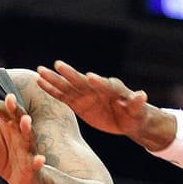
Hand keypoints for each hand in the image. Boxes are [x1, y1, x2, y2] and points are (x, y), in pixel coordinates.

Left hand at [0, 87, 46, 183]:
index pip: (1, 110)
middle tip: (10, 98)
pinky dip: (38, 162)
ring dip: (28, 129)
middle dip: (15, 109)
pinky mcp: (32, 167)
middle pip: (19, 118)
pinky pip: (36, 164)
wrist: (18, 179)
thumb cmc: (3, 152)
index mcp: (10, 123)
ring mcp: (28, 149)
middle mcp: (20, 133)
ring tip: (27, 121)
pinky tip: (40, 159)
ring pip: (29, 138)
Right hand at [36, 63, 174, 149]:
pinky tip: (40, 82)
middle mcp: (96, 88)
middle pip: (82, 81)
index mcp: (113, 89)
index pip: (106, 85)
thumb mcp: (138, 111)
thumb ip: (137, 103)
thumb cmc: (135, 114)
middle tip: (58, 65)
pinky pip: (63, 96)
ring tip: (40, 70)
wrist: (127, 118)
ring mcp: (86, 95)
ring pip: (68, 86)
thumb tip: (142, 95)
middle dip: (71, 74)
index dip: (99, 81)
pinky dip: (52, 90)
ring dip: (55, 79)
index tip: (90, 77)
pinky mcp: (79, 103)